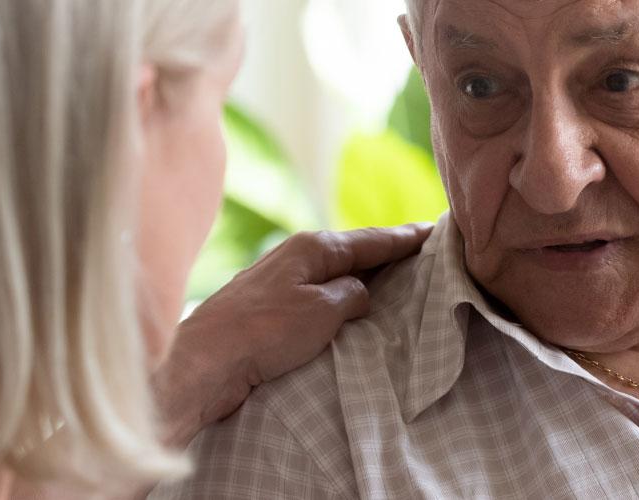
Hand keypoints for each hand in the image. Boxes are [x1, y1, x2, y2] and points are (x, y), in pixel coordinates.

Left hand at [150, 223, 432, 445]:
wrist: (205, 362)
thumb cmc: (264, 332)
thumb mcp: (323, 310)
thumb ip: (351, 295)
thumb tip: (359, 293)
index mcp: (311, 247)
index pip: (370, 239)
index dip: (404, 237)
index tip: (433, 230)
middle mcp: (294, 258)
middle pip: (351, 253)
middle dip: (386, 254)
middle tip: (423, 253)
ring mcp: (278, 284)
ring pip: (332, 277)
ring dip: (362, 280)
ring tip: (395, 283)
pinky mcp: (267, 313)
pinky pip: (316, 300)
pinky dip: (339, 302)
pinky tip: (349, 313)